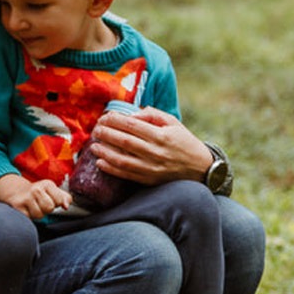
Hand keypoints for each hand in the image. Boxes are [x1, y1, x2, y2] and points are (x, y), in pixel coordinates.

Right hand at [0, 174, 71, 219]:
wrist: (16, 191)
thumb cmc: (37, 193)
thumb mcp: (52, 191)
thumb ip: (64, 198)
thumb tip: (66, 206)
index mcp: (47, 184)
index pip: (59, 201)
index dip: (56, 204)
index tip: (50, 200)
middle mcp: (36, 189)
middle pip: (49, 208)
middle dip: (46, 210)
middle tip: (40, 204)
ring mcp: (26, 197)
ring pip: (39, 215)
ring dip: (37, 214)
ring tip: (33, 207)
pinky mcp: (18, 206)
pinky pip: (29, 218)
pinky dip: (28, 216)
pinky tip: (26, 209)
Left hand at [88, 107, 212, 185]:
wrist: (200, 169)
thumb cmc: (185, 142)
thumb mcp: (173, 123)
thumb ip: (153, 115)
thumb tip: (132, 113)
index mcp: (161, 135)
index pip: (132, 125)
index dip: (115, 120)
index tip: (104, 117)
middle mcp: (155, 152)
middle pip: (124, 141)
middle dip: (106, 134)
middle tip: (95, 129)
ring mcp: (151, 168)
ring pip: (122, 159)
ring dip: (105, 152)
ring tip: (93, 145)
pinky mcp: (148, 180)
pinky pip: (126, 175)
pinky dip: (111, 169)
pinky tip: (100, 162)